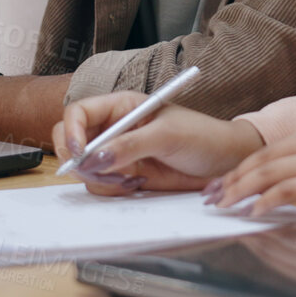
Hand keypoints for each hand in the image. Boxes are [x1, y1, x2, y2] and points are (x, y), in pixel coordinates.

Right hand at [53, 92, 264, 195]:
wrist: (223, 163)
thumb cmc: (201, 137)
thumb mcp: (166, 135)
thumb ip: (130, 145)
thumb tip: (96, 158)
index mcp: (121, 106)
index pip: (78, 113)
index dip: (72, 131)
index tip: (81, 153)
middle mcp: (113, 128)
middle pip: (72, 142)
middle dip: (80, 160)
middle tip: (100, 171)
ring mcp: (117, 153)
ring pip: (85, 168)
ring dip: (102, 179)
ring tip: (133, 178)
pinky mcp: (124, 175)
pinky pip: (101, 185)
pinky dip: (113, 190)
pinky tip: (138, 184)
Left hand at [206, 118, 295, 222]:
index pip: (271, 145)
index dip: (243, 165)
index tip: (224, 180)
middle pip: (263, 157)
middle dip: (232, 178)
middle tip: (211, 195)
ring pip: (270, 172)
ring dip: (241, 191)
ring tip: (224, 207)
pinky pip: (290, 189)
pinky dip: (267, 201)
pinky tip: (255, 212)